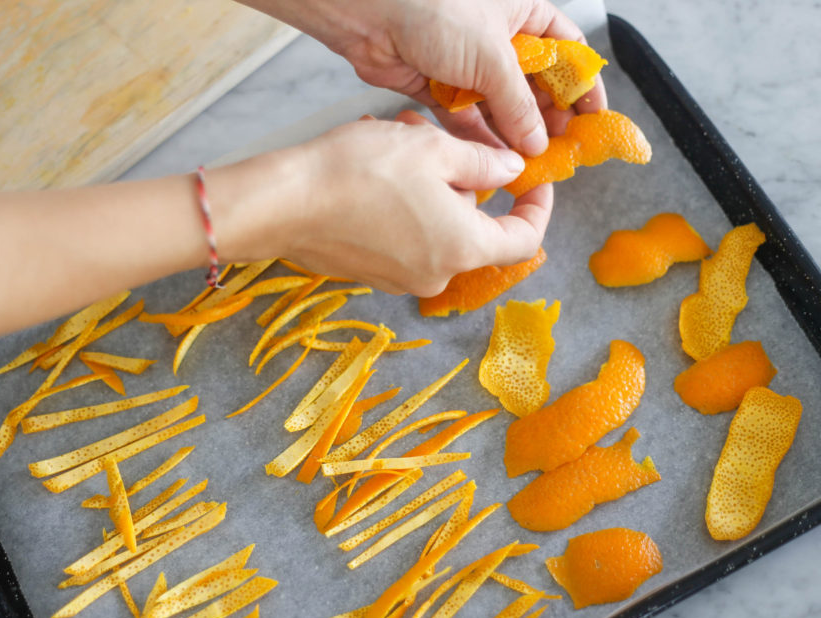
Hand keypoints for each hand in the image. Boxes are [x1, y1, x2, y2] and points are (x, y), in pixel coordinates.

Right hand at [217, 112, 551, 296]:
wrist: (283, 203)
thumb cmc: (358, 173)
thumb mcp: (433, 150)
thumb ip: (483, 163)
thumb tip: (510, 172)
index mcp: (463, 247)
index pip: (523, 240)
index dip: (537, 209)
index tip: (536, 183)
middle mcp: (436, 273)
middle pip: (472, 227)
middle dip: (462, 180)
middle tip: (436, 135)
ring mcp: (399, 279)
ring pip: (434, 227)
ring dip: (427, 185)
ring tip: (396, 141)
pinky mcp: (369, 274)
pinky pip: (402, 237)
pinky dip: (400, 205)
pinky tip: (372, 171)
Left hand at [239, 0, 605, 153]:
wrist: (371, 16)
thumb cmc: (435, 12)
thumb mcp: (493, 58)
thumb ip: (519, 104)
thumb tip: (538, 141)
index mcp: (522, 15)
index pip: (566, 50)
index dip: (581, 84)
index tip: (592, 117)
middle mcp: (497, 40)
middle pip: (533, 85)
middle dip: (545, 118)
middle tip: (558, 149)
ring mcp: (467, 65)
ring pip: (499, 107)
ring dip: (513, 134)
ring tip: (530, 163)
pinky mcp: (439, 87)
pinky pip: (467, 119)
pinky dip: (480, 138)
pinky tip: (496, 161)